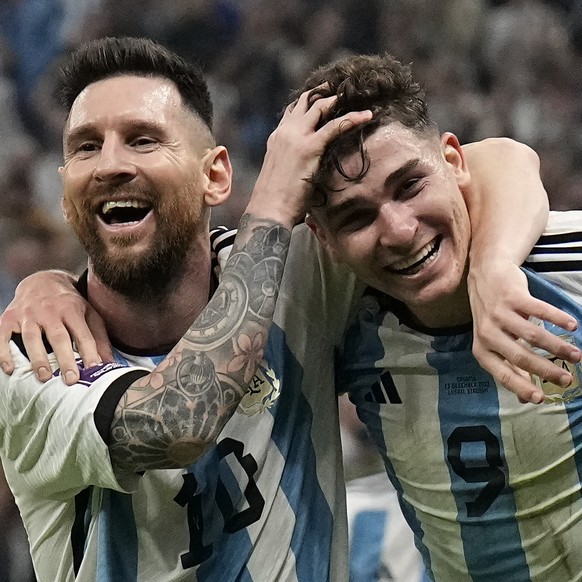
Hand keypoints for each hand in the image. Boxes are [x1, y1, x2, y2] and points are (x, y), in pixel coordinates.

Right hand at [0, 270, 112, 383]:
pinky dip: (4, 352)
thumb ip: (99, 337)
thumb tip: (109, 362)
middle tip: (71, 380)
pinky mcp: (9, 317)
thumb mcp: (89, 314)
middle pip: (58, 336)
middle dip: (65, 359)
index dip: (90, 351)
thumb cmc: (69, 304)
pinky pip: (3, 335)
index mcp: (72, 309)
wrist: (41, 281)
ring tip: (44, 377)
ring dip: (38, 358)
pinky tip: (10, 369)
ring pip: (31, 336)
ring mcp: (28, 314)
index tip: (95, 368)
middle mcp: (50, 310)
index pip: (83, 333)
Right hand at [247, 88, 371, 226]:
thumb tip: (306, 170)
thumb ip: (293, 163)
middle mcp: (285, 133)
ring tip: (354, 95)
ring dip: (337, 99)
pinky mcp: (310, 148)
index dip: (308, 103)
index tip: (323, 99)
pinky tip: (367, 115)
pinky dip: (353, 118)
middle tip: (340, 89)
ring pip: (320, 107)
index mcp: (276, 139)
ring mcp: (296, 137)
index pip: (292, 112)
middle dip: (323, 92)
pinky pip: (335, 126)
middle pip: (305, 102)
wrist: (268, 210)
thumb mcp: (282, 174)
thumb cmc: (275, 201)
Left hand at [468, 261, 579, 403]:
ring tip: (577, 354)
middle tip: (568, 379)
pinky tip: (572, 326)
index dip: (521, 387)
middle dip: (547, 370)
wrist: (485, 274)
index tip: (541, 399)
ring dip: (558, 347)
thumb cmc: (492, 315)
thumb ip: (509, 367)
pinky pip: (539, 310)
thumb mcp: (494, 342)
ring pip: (533, 336)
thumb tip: (524, 399)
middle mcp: (487, 334)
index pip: (502, 374)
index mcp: (482, 350)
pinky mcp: (512, 297)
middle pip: (520, 357)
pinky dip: (558, 318)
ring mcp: (498, 314)